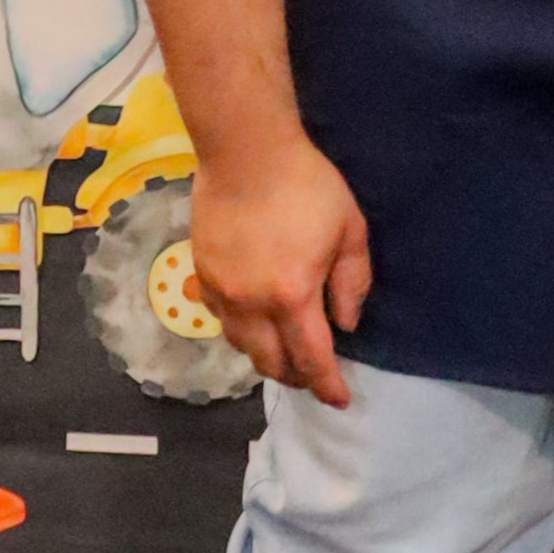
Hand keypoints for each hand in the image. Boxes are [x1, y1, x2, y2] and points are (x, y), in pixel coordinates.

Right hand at [190, 130, 371, 410]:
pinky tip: (255, 323)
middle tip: (314, 376)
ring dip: (266, 358)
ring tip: (284, 354)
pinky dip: (242, 332)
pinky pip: (221, 321)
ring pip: (241, 347)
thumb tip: (346, 324)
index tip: (340, 400)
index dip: (327, 385)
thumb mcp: (349, 230)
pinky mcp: (202, 275)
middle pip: (271, 363)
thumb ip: (352, 282)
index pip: (312, 358)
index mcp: (293, 295)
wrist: (245, 153)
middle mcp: (252, 304)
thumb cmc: (307, 186)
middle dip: (295, 377)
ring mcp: (222, 292)